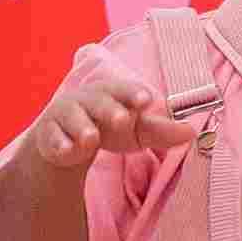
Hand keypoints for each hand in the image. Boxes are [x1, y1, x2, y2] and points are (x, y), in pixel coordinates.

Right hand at [19, 48, 214, 180]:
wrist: (67, 139)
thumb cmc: (107, 127)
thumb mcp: (135, 131)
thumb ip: (161, 132)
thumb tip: (192, 132)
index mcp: (112, 94)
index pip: (124, 89)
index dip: (133, 92)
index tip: (146, 99)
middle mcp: (88, 100)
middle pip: (98, 101)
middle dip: (109, 109)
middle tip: (123, 119)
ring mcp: (66, 117)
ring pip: (73, 118)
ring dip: (82, 127)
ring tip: (91, 139)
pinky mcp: (49, 136)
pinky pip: (53, 139)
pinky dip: (59, 145)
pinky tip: (66, 152)